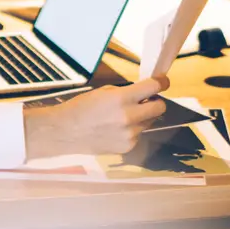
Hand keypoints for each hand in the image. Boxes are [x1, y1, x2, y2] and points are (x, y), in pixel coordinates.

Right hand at [24, 78, 169, 159]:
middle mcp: (129, 117)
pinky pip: (138, 134)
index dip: (161, 83)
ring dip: (142, 117)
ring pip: (149, 122)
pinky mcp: (128, 147)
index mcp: (121, 99)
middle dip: (156, 101)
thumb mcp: (104, 92)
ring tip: (122, 117)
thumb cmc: (82, 107)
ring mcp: (130, 134)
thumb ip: (126, 93)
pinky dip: (132, 130)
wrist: (66, 132)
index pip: (153, 88)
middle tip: (146, 100)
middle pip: (160, 108)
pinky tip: (115, 130)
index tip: (163, 81)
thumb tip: (144, 94)